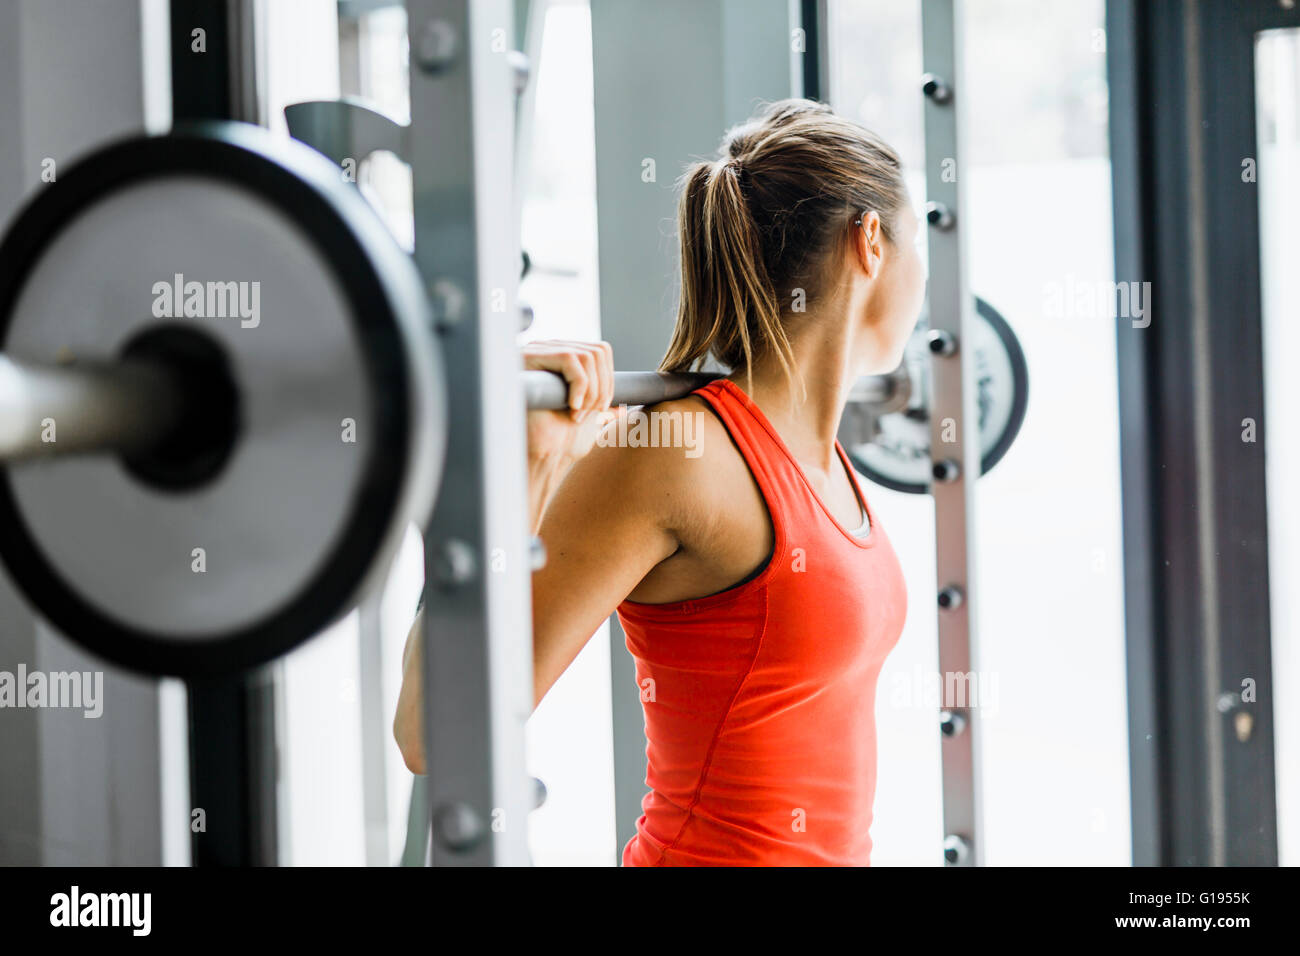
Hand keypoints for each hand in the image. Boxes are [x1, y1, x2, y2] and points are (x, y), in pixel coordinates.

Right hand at [523, 340, 617, 462]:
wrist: (536, 453)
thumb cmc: (557, 440)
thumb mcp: (587, 421)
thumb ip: (601, 411)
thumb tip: (622, 409)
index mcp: (562, 360)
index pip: (600, 352)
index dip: (608, 380)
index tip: (601, 409)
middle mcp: (550, 349)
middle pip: (598, 351)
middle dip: (602, 387)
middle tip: (591, 413)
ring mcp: (539, 351)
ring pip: (587, 355)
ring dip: (591, 390)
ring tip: (578, 414)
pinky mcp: (531, 357)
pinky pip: (570, 359)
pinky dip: (579, 385)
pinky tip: (571, 406)